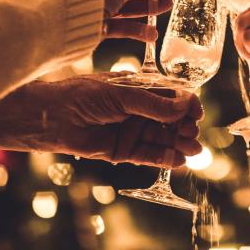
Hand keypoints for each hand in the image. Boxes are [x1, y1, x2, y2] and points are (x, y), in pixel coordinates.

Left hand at [0, 73, 203, 166]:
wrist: (53, 116)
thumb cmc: (84, 95)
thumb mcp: (123, 95)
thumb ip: (154, 104)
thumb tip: (185, 108)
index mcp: (141, 89)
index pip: (172, 97)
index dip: (187, 104)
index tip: (196, 111)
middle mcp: (139, 110)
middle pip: (171, 120)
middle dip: (185, 126)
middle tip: (192, 132)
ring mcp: (132, 130)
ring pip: (163, 138)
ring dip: (179, 144)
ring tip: (193, 150)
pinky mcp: (123, 150)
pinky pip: (149, 155)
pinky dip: (165, 158)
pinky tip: (179, 160)